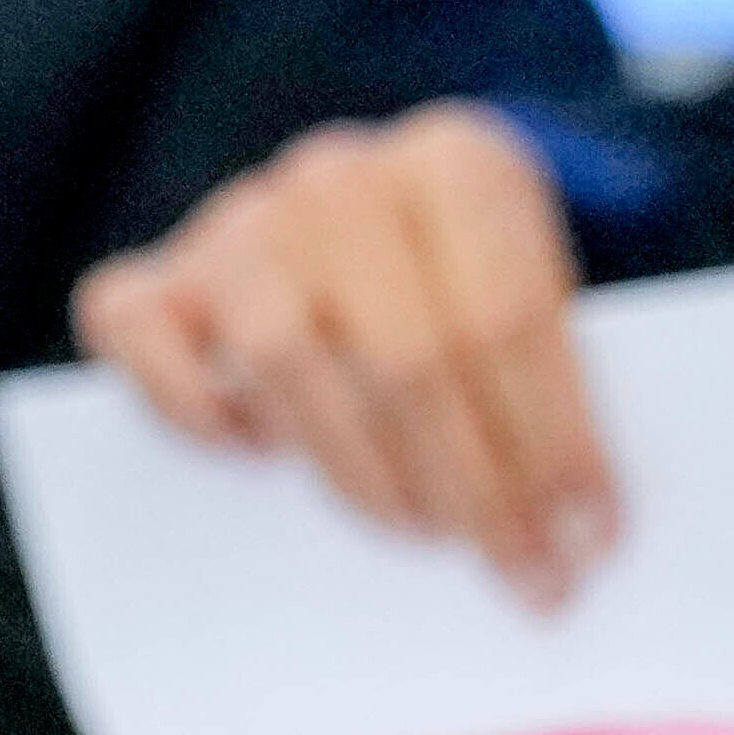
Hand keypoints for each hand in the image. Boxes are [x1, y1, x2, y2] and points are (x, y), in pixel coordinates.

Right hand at [66, 105, 619, 601]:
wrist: (358, 224)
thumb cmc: (463, 285)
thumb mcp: (532, 290)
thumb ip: (547, 376)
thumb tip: (579, 529)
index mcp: (455, 160)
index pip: (507, 318)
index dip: (555, 443)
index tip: (589, 542)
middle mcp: (339, 175)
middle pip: (406, 354)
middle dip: (475, 488)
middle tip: (521, 574)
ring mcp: (237, 219)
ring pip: (285, 359)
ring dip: (363, 473)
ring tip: (420, 532)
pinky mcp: (152, 276)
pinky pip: (144, 347)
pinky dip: (199, 414)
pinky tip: (263, 459)